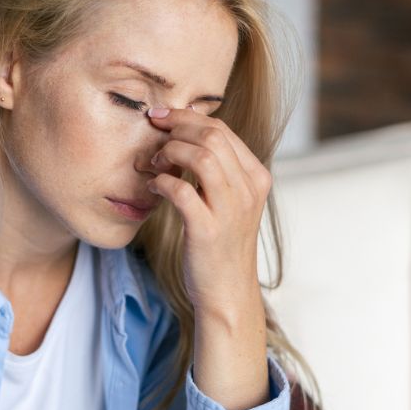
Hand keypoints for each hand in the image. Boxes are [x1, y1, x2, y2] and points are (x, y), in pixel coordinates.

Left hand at [144, 107, 271, 318]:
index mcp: (256, 178)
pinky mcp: (208, 230)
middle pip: (213, 136)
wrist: (227, 292)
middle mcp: (248, 190)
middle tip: (154, 131)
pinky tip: (153, 187)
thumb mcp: (231, 203)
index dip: (188, 117)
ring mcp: (230, 210)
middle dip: (177, 127)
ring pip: (202, 157)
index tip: (163, 117)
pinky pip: (182, 191)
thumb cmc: (222, 246)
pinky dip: (162, 182)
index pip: (223, 130)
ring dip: (171, 152)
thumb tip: (186, 137)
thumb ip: (219, 172)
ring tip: (155, 162)